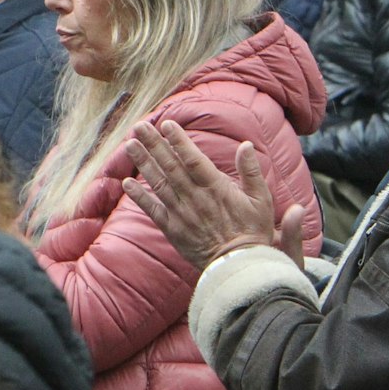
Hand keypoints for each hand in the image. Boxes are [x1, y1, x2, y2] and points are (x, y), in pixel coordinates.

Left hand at [120, 119, 307, 271]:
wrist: (240, 265)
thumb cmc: (253, 231)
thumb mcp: (261, 200)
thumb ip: (251, 171)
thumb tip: (246, 145)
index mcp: (216, 188)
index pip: (193, 159)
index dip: (179, 141)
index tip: (166, 124)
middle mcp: (195, 198)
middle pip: (171, 166)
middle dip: (154, 144)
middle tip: (139, 126)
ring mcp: (182, 214)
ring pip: (159, 183)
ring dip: (144, 163)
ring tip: (130, 145)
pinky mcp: (173, 229)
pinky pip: (153, 210)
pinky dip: (139, 197)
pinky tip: (126, 183)